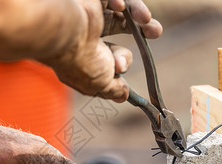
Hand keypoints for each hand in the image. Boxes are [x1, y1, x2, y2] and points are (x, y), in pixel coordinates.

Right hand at [43, 0, 160, 102]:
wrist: (66, 36)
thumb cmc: (80, 62)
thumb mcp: (100, 83)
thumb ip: (112, 88)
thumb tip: (122, 96)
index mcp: (85, 56)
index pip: (107, 57)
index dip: (120, 62)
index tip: (124, 67)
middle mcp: (87, 34)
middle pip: (120, 28)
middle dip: (141, 33)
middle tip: (155, 32)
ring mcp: (89, 15)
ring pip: (121, 10)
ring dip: (139, 13)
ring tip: (148, 19)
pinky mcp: (91, 0)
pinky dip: (122, 1)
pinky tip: (121, 7)